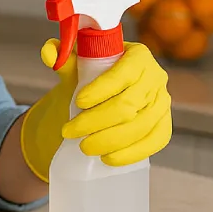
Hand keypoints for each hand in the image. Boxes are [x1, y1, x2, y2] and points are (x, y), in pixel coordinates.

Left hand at [20, 39, 171, 180]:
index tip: (77, 102)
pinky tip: (108, 158)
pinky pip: (155, 142)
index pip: (122, 75)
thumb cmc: (91, 75)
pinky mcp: (164, 125)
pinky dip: (131, 153)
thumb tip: (48, 53)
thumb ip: (60, 56)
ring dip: (109, 140)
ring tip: (84, 147)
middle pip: (128, 105)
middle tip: (70, 131)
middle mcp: (156, 77)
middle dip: (95, 121)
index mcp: (138, 55)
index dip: (100, 90)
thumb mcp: (76, 63)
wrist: (106, 94)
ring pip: (139, 127)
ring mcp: (163, 103)